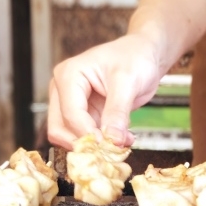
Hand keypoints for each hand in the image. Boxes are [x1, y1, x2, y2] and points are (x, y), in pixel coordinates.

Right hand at [47, 34, 161, 148]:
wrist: (145, 55)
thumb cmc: (135, 57)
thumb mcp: (128, 82)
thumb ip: (117, 111)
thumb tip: (112, 140)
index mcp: (68, 75)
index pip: (70, 114)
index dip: (88, 134)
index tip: (109, 146)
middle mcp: (64, 90)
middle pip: (60, 128)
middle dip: (85, 143)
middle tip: (112, 150)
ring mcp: (72, 103)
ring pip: (70, 136)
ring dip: (94, 145)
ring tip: (122, 142)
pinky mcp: (85, 114)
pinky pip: (85, 136)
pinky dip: (101, 142)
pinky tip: (121, 138)